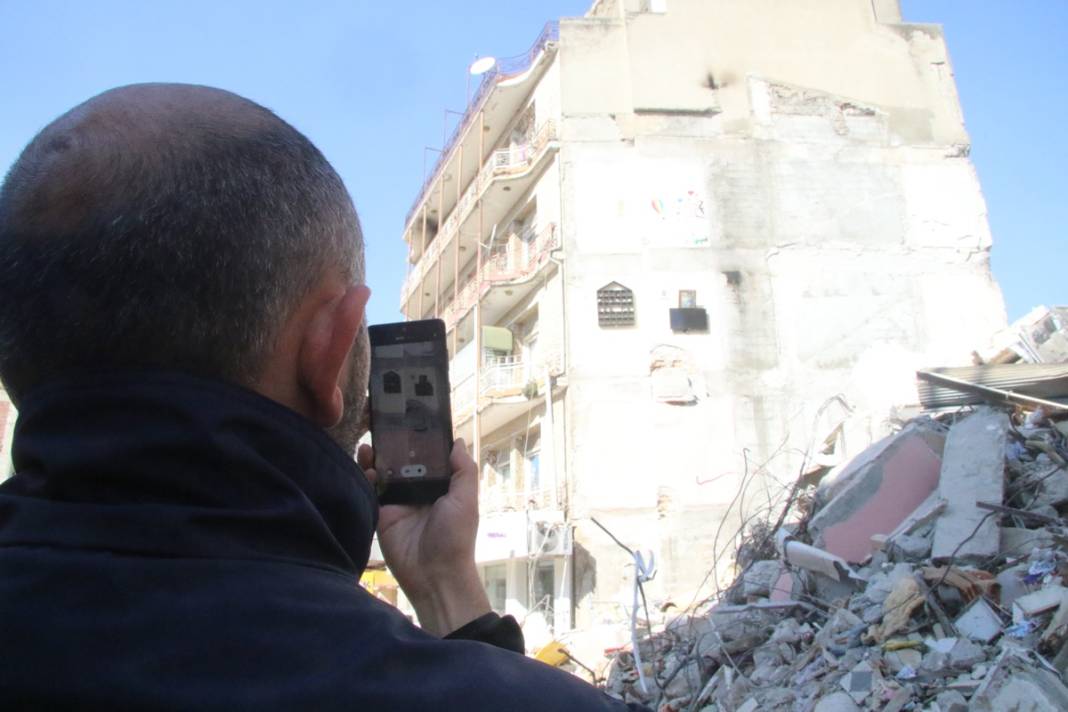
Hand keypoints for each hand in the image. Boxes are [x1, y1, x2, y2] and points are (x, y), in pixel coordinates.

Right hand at [358, 439, 491, 635]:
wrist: (434, 575)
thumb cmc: (456, 537)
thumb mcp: (466, 500)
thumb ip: (464, 470)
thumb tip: (458, 441)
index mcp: (440, 485)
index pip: (428, 457)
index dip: (419, 440)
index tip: (408, 418)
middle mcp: (418, 490)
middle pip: (403, 461)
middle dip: (393, 444)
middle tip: (382, 424)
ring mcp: (398, 501)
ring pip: (384, 472)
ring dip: (377, 456)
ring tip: (370, 441)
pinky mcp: (381, 513)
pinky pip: (371, 490)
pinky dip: (366, 475)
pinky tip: (365, 464)